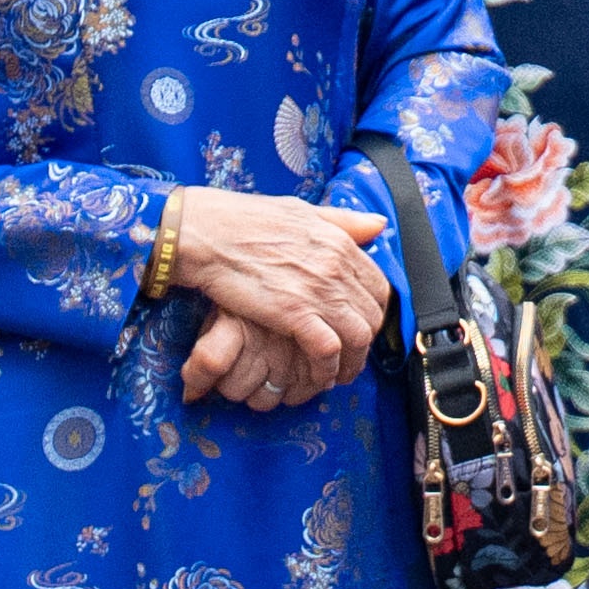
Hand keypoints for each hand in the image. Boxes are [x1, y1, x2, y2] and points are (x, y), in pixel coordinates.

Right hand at [154, 188, 390, 409]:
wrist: (208, 233)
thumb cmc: (245, 221)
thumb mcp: (302, 212)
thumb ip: (342, 221)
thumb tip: (378, 225)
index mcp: (340, 242)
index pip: (379, 286)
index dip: (375, 312)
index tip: (362, 326)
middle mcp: (336, 266)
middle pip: (373, 314)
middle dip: (367, 341)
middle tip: (352, 355)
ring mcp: (318, 289)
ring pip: (359, 336)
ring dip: (353, 362)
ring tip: (339, 374)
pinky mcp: (294, 312)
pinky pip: (328, 350)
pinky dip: (328, 368)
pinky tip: (319, 376)